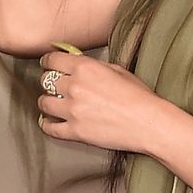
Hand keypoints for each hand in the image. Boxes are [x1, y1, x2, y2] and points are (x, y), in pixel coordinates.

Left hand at [36, 45, 161, 154]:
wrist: (149, 123)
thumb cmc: (139, 96)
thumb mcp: (117, 70)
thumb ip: (94, 66)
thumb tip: (79, 64)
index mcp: (85, 68)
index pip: (52, 60)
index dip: (48, 62)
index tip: (48, 64)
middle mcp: (75, 87)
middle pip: (45, 81)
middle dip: (49, 82)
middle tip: (54, 85)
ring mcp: (73, 111)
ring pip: (44, 103)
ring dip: (47, 102)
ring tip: (53, 104)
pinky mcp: (75, 131)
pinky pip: (50, 128)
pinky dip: (47, 125)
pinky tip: (49, 122)